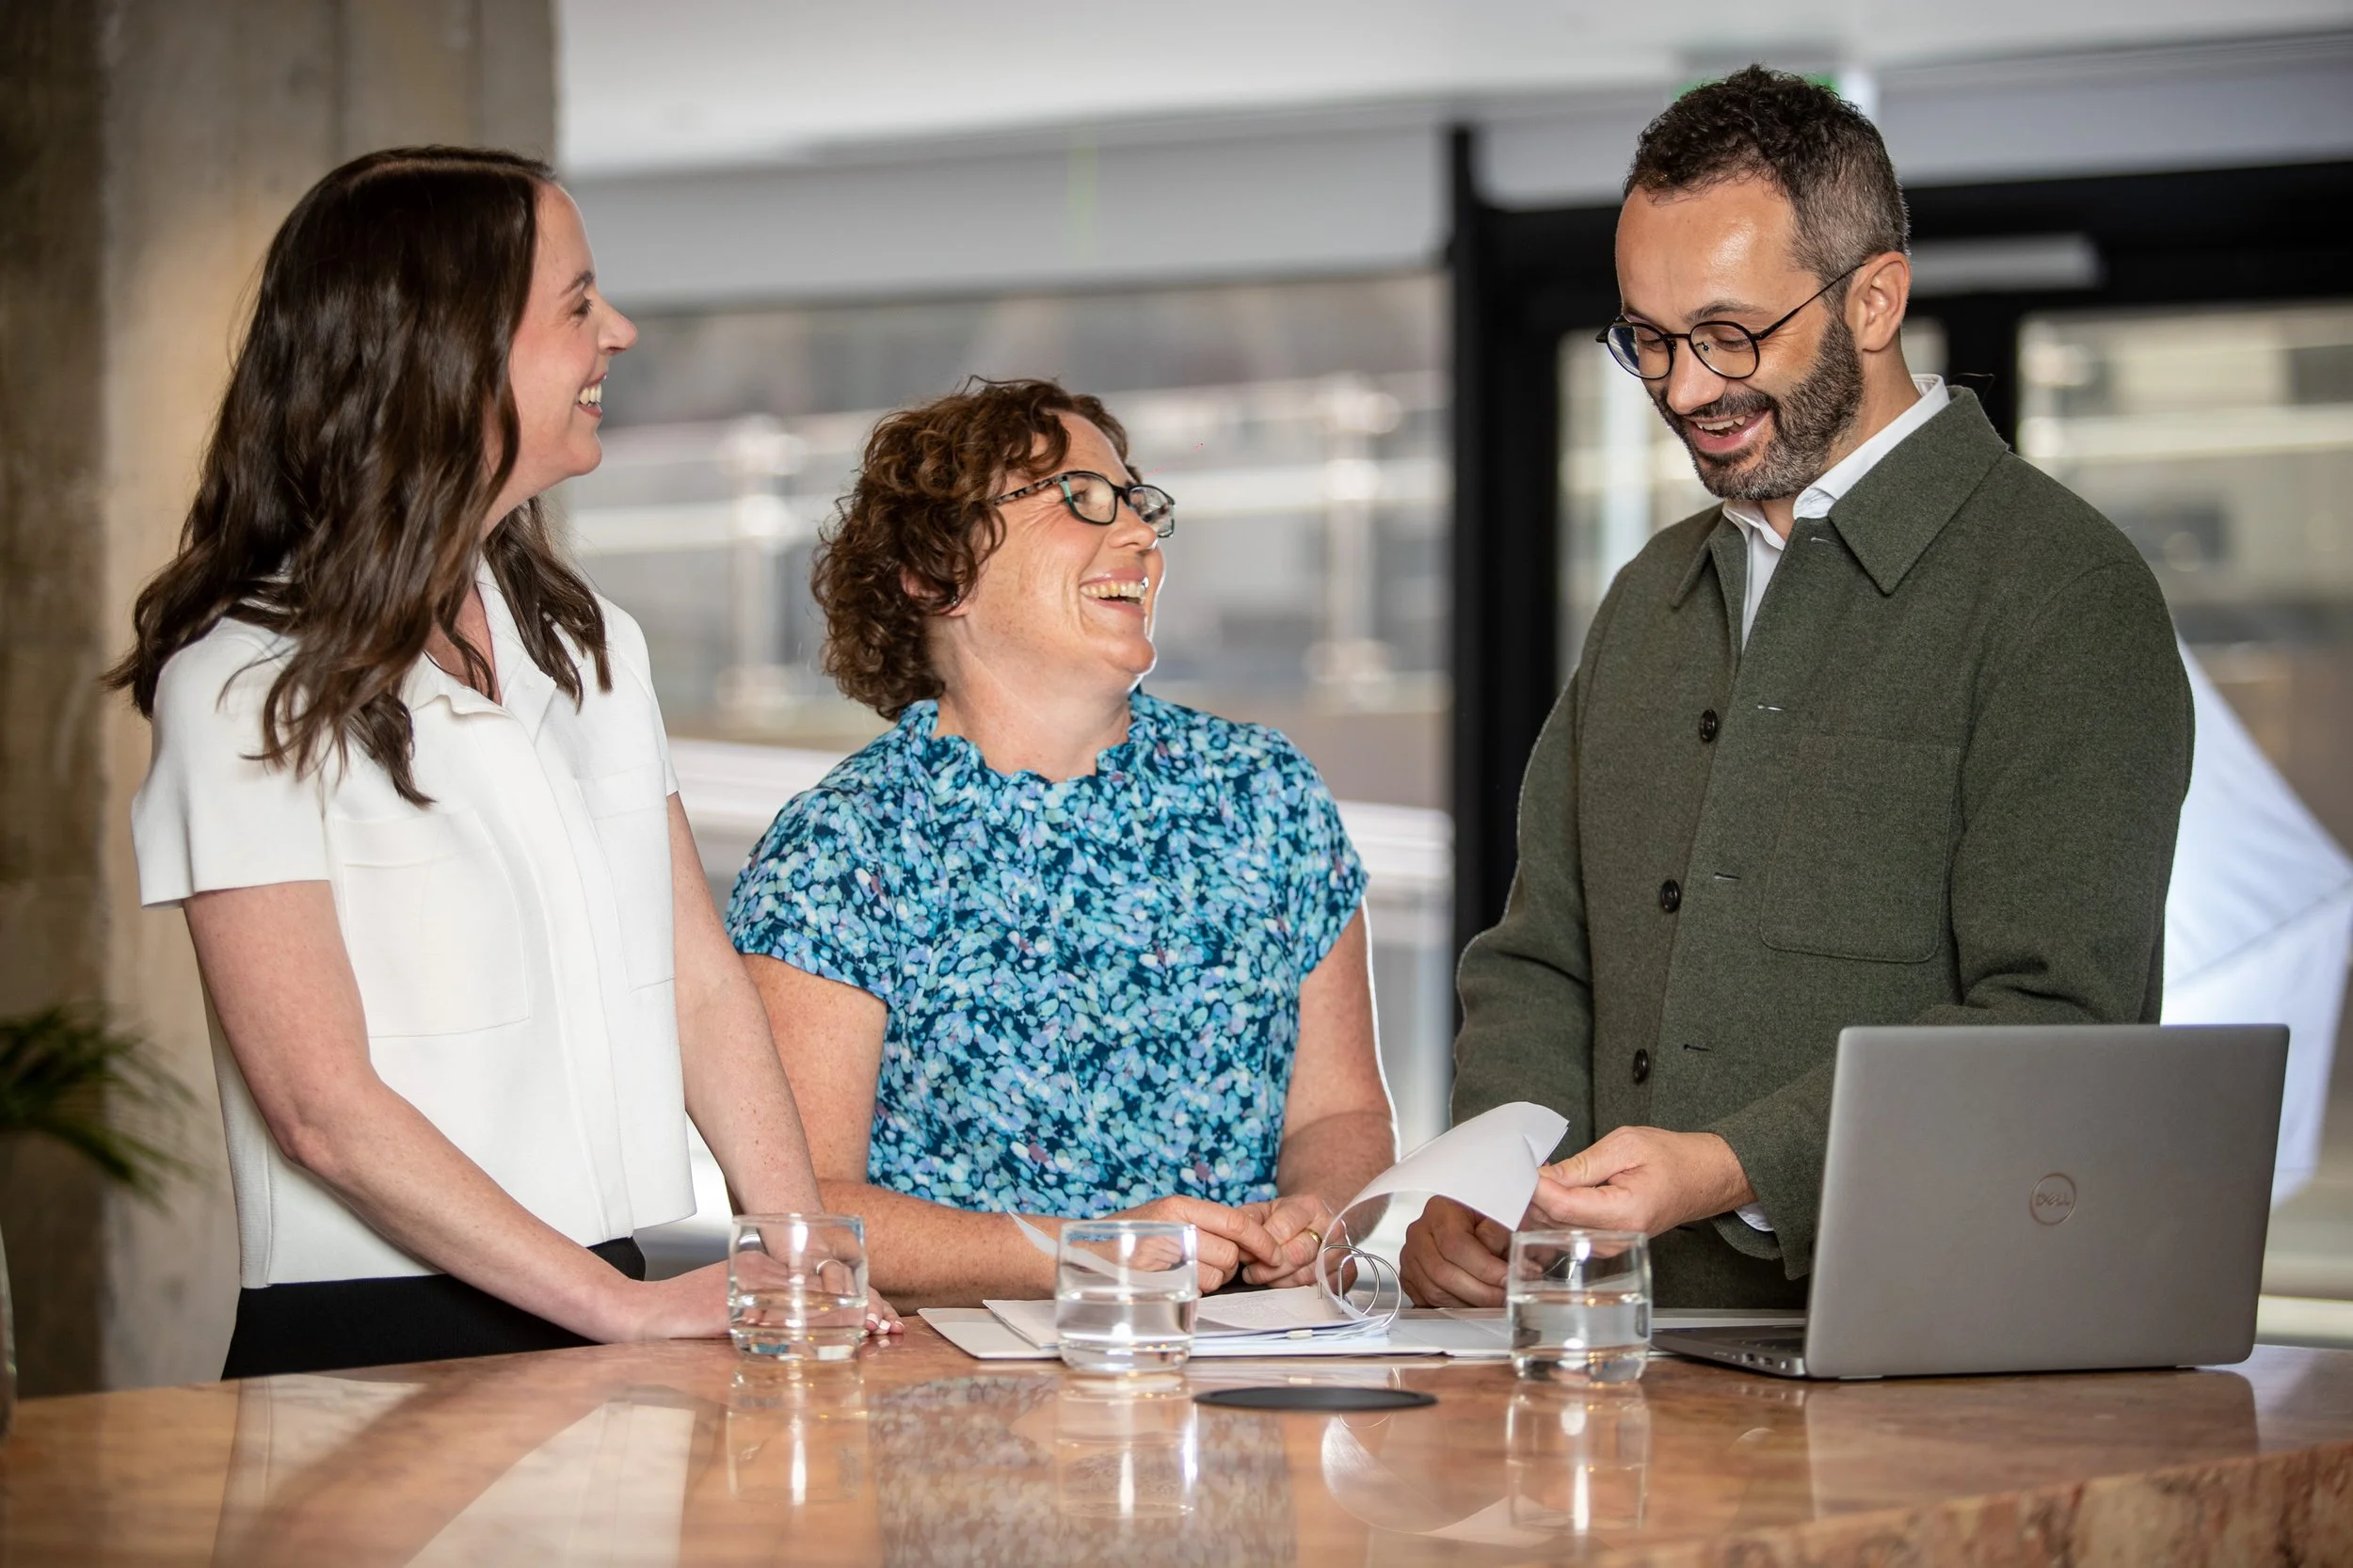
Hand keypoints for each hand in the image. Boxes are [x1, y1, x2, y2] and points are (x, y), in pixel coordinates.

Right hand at [595, 1263, 904, 1341]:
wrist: (640, 1313)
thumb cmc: (683, 1311)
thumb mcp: (731, 1300)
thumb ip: (763, 1305)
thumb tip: (799, 1323)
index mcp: (763, 1265)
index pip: (819, 1278)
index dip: (853, 1295)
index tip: (879, 1313)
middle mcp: (761, 1270)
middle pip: (822, 1285)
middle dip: (859, 1305)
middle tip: (887, 1325)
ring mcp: (748, 1285)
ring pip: (808, 1299)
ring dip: (845, 1316)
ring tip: (873, 1330)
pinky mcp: (734, 1304)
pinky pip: (777, 1317)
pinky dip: (809, 1327)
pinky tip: (831, 1337)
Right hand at [1111, 1196, 1281, 1293]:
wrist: (1084, 1255)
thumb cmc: (1128, 1240)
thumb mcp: (1165, 1221)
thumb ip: (1202, 1226)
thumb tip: (1246, 1243)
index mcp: (1179, 1205)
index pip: (1236, 1221)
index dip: (1261, 1240)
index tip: (1275, 1254)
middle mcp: (1174, 1223)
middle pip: (1231, 1251)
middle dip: (1230, 1266)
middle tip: (1207, 1265)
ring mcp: (1164, 1250)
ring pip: (1217, 1273)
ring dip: (1210, 1280)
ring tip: (1182, 1271)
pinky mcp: (1157, 1275)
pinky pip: (1196, 1288)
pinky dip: (1192, 1290)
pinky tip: (1172, 1281)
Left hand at [1235, 1193, 1336, 1286]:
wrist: (1320, 1222)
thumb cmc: (1289, 1218)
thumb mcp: (1267, 1209)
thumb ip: (1249, 1218)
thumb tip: (1235, 1235)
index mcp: (1309, 1206)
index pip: (1283, 1228)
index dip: (1261, 1245)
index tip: (1245, 1254)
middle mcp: (1330, 1226)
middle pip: (1297, 1254)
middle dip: (1268, 1268)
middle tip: (1251, 1272)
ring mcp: (1341, 1249)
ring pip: (1307, 1274)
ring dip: (1279, 1281)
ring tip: (1263, 1278)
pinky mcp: (1347, 1270)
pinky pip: (1320, 1288)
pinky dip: (1299, 1289)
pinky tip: (1284, 1283)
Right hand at [1398, 1195, 1513, 1306]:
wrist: (1472, 1226)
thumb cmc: (1486, 1220)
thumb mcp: (1500, 1218)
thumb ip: (1501, 1238)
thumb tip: (1508, 1267)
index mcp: (1440, 1210)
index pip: (1456, 1244)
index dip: (1484, 1268)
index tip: (1507, 1279)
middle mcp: (1419, 1232)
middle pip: (1443, 1272)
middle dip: (1479, 1292)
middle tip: (1504, 1297)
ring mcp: (1411, 1256)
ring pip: (1434, 1292)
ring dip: (1467, 1303)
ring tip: (1492, 1302)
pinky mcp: (1410, 1277)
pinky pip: (1427, 1302)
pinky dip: (1453, 1308)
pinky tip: (1473, 1303)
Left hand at [1531, 1126, 1754, 1235]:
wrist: (1704, 1178)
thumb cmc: (1673, 1158)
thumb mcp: (1626, 1146)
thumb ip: (1582, 1165)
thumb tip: (1544, 1176)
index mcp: (1625, 1213)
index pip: (1563, 1207)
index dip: (1534, 1188)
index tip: (1516, 1168)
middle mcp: (1616, 1238)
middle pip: (1554, 1222)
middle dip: (1530, 1195)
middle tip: (1513, 1167)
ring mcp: (1610, 1245)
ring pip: (1557, 1229)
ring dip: (1538, 1204)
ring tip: (1526, 1176)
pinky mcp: (1605, 1243)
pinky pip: (1568, 1230)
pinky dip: (1552, 1211)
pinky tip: (1545, 1191)